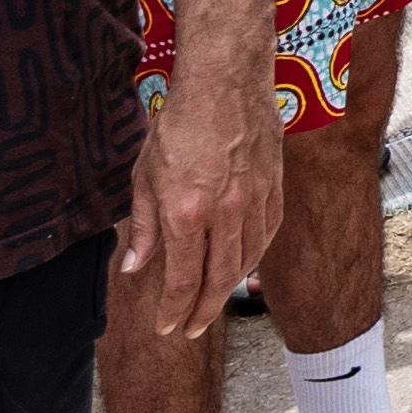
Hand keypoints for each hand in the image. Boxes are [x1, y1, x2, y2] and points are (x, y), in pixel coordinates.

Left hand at [112, 59, 281, 342]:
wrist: (226, 81)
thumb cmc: (179, 124)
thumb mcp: (144, 176)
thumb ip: (142, 225)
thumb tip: (136, 266)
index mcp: (186, 212)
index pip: (183, 279)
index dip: (173, 310)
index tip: (165, 328)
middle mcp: (225, 212)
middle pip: (219, 278)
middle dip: (203, 312)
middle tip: (191, 330)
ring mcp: (255, 199)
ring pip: (248, 258)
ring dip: (230, 286)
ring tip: (215, 302)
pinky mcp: (275, 184)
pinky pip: (269, 231)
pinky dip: (256, 255)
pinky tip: (245, 263)